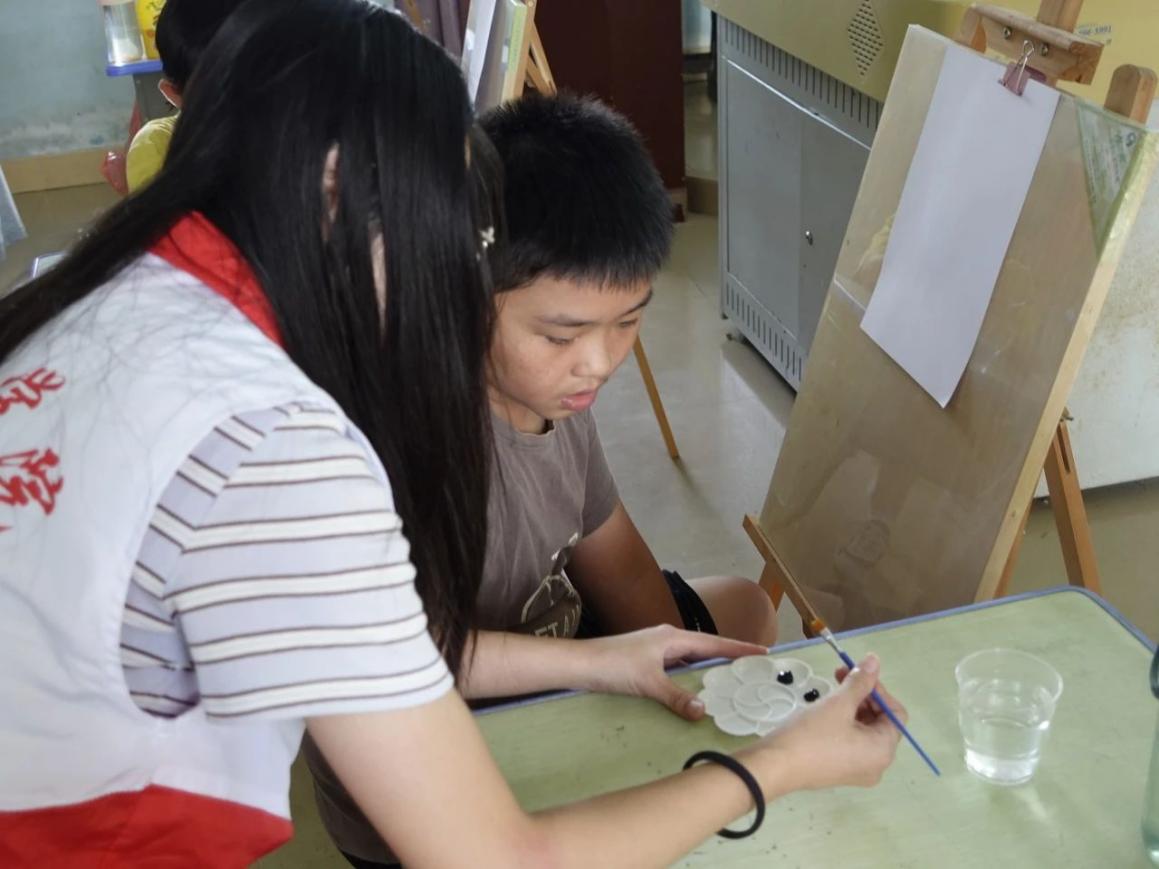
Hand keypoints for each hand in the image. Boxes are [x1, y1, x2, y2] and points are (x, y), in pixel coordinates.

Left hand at [584, 625, 766, 720]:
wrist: (579, 664)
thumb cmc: (613, 666)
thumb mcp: (648, 683)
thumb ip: (676, 697)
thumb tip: (703, 710)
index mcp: (672, 638)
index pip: (714, 643)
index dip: (738, 649)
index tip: (763, 652)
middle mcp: (667, 639)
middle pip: (705, 649)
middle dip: (729, 658)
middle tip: (753, 670)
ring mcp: (656, 649)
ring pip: (691, 659)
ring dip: (709, 669)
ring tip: (731, 681)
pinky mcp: (646, 660)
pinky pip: (678, 667)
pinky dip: (691, 676)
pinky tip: (696, 689)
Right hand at [755, 654, 904, 792]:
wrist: (775, 766)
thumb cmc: (812, 734)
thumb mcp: (838, 703)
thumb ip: (860, 681)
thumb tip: (875, 660)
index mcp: (883, 750)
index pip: (895, 713)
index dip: (878, 689)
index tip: (855, 673)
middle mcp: (877, 764)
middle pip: (880, 721)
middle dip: (863, 695)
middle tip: (839, 674)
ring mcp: (858, 771)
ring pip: (864, 730)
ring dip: (852, 706)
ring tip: (830, 690)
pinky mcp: (840, 771)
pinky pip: (851, 742)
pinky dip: (844, 722)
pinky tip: (825, 710)